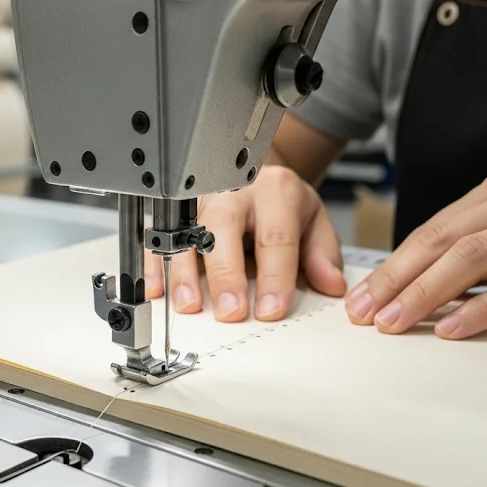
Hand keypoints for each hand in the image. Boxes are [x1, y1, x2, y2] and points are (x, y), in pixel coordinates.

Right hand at [144, 166, 346, 321]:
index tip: (271, 310)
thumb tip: (330, 284)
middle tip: (230, 311)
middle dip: (225, 274)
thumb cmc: (280, 203)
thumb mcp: (312, 219)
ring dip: (184, 271)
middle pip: (224, 229)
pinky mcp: (176, 211)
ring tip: (189, 303)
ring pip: (185, 231)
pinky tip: (157, 289)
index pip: (276, 236)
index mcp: (275, 192)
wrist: (254, 175)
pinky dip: (156, 264)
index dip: (274, 276)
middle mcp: (234, 191)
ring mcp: (201, 200)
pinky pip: (158, 235)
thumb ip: (322, 253)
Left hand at [345, 169, 486, 338]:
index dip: (392, 265)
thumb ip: (483, 244)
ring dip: (426, 293)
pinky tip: (454, 328)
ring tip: (396, 323)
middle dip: (396, 279)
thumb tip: (422, 283)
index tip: (361, 297)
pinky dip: (484, 308)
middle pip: (443, 240)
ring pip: (474, 258)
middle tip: (364, 313)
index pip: (433, 229)